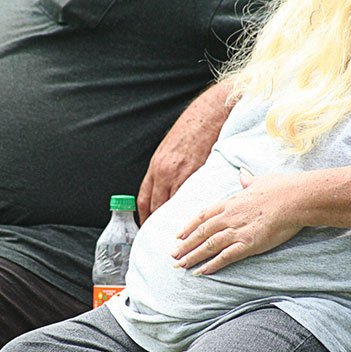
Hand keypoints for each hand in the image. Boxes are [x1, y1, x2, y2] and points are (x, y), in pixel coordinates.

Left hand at [137, 82, 234, 223]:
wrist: (207, 116)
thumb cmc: (189, 131)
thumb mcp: (167, 150)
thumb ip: (163, 170)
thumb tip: (162, 188)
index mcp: (156, 166)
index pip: (144, 199)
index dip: (143, 216)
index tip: (145, 227)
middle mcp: (164, 172)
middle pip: (156, 206)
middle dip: (156, 222)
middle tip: (158, 236)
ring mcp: (181, 174)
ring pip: (172, 205)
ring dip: (172, 218)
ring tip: (177, 234)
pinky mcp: (197, 174)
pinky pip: (189, 198)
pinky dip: (188, 209)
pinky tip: (192, 219)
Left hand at [171, 169, 302, 274]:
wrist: (297, 198)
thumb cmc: (282, 187)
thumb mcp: (261, 181)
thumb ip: (248, 181)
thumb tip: (242, 174)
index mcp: (231, 202)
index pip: (203, 215)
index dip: (189, 226)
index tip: (178, 235)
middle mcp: (229, 217)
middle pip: (201, 232)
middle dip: (185, 245)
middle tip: (173, 255)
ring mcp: (237, 231)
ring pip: (208, 246)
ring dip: (193, 256)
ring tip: (180, 265)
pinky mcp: (248, 244)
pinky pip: (225, 257)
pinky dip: (212, 265)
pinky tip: (202, 272)